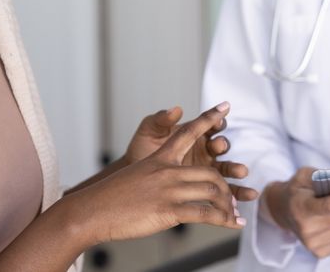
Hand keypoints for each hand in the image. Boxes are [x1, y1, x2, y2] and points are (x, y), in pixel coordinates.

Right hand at [69, 103, 249, 243]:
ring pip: (213, 190)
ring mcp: (169, 189)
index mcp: (161, 158)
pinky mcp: (169, 209)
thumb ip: (158, 160)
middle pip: (211, 169)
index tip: (225, 105)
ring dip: (229, 203)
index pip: (189, 131)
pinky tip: (233, 223)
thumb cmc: (113, 194)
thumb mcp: (138, 170)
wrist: (93, 210)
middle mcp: (168, 170)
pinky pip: (206, 213)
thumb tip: (173, 133)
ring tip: (236, 213)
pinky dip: (224, 219)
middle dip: (229, 181)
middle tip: (237, 192)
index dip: (209, 118)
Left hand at [124, 104, 257, 201]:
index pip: (207, 124)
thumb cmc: (140, 152)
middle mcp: (202, 150)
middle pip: (219, 145)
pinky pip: (225, 191)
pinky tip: (246, 195)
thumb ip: (160, 120)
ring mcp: (205, 170)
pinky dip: (238, 193)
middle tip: (219, 146)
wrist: (132, 180)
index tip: (221, 115)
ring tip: (241, 172)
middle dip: (222, 145)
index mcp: (191, 134)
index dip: (215, 119)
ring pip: (226, 169)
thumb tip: (175, 110)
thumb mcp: (148, 133)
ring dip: (235, 169)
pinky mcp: (206, 189)